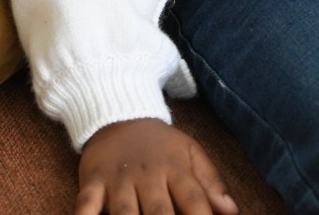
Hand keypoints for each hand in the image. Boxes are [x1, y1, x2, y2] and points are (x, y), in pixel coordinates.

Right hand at [76, 118, 238, 214]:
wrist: (120, 113)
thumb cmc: (161, 144)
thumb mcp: (190, 152)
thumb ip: (211, 182)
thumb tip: (232, 211)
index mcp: (176, 168)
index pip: (193, 198)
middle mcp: (148, 175)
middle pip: (159, 212)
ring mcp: (119, 179)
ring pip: (124, 213)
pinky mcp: (93, 181)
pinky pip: (86, 204)